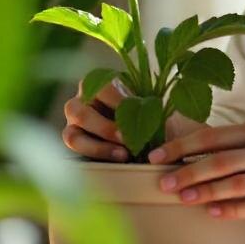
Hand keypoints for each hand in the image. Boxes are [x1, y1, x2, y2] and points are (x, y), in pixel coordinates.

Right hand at [62, 81, 208, 160]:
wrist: (157, 139)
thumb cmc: (155, 116)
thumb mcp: (156, 102)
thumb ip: (155, 97)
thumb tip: (173, 84)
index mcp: (99, 83)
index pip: (98, 85)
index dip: (117, 101)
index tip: (138, 114)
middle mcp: (81, 101)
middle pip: (77, 110)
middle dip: (104, 126)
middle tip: (127, 138)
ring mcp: (74, 126)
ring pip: (71, 135)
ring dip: (98, 146)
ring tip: (124, 154)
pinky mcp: (78, 148)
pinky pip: (75, 155)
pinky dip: (97, 157)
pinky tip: (118, 160)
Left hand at [147, 120, 244, 223]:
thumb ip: (234, 145)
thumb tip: (186, 153)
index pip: (212, 136)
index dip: (181, 146)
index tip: (156, 156)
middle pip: (220, 160)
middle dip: (187, 172)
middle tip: (162, 182)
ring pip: (234, 184)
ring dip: (205, 192)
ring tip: (181, 198)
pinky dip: (231, 210)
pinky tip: (212, 213)